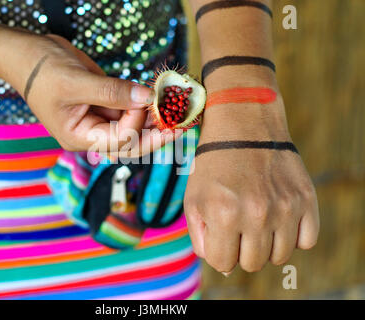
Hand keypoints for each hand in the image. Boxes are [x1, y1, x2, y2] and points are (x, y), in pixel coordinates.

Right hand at [0, 32, 176, 155]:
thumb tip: (147, 98)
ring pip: (134, 126)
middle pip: (132, 141)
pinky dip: (145, 104)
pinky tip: (161, 98)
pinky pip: (130, 108)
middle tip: (183, 123)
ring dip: (156, 118)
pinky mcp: (106, 103)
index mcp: (80, 136)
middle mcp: (92, 132)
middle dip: (157, 133)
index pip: (119, 140)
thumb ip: (112, 92)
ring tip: (179, 111)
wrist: (28, 54)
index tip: (144, 99)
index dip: (136, 123)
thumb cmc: (42, 71)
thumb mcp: (75, 82)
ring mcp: (100, 118)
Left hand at [184, 93, 319, 272]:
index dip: (218, 253)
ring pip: (280, 256)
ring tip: (257, 222)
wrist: (243, 125)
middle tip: (238, 229)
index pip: (223, 263)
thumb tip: (224, 266)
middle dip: (241, 251)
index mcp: (224, 214)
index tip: (220, 237)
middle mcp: (257, 214)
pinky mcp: (306, 198)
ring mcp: (286, 207)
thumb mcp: (194, 198)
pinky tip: (279, 218)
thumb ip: (201, 238)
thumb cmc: (213, 164)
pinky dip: (293, 236)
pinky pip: (307, 241)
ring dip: (266, 245)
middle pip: (253, 264)